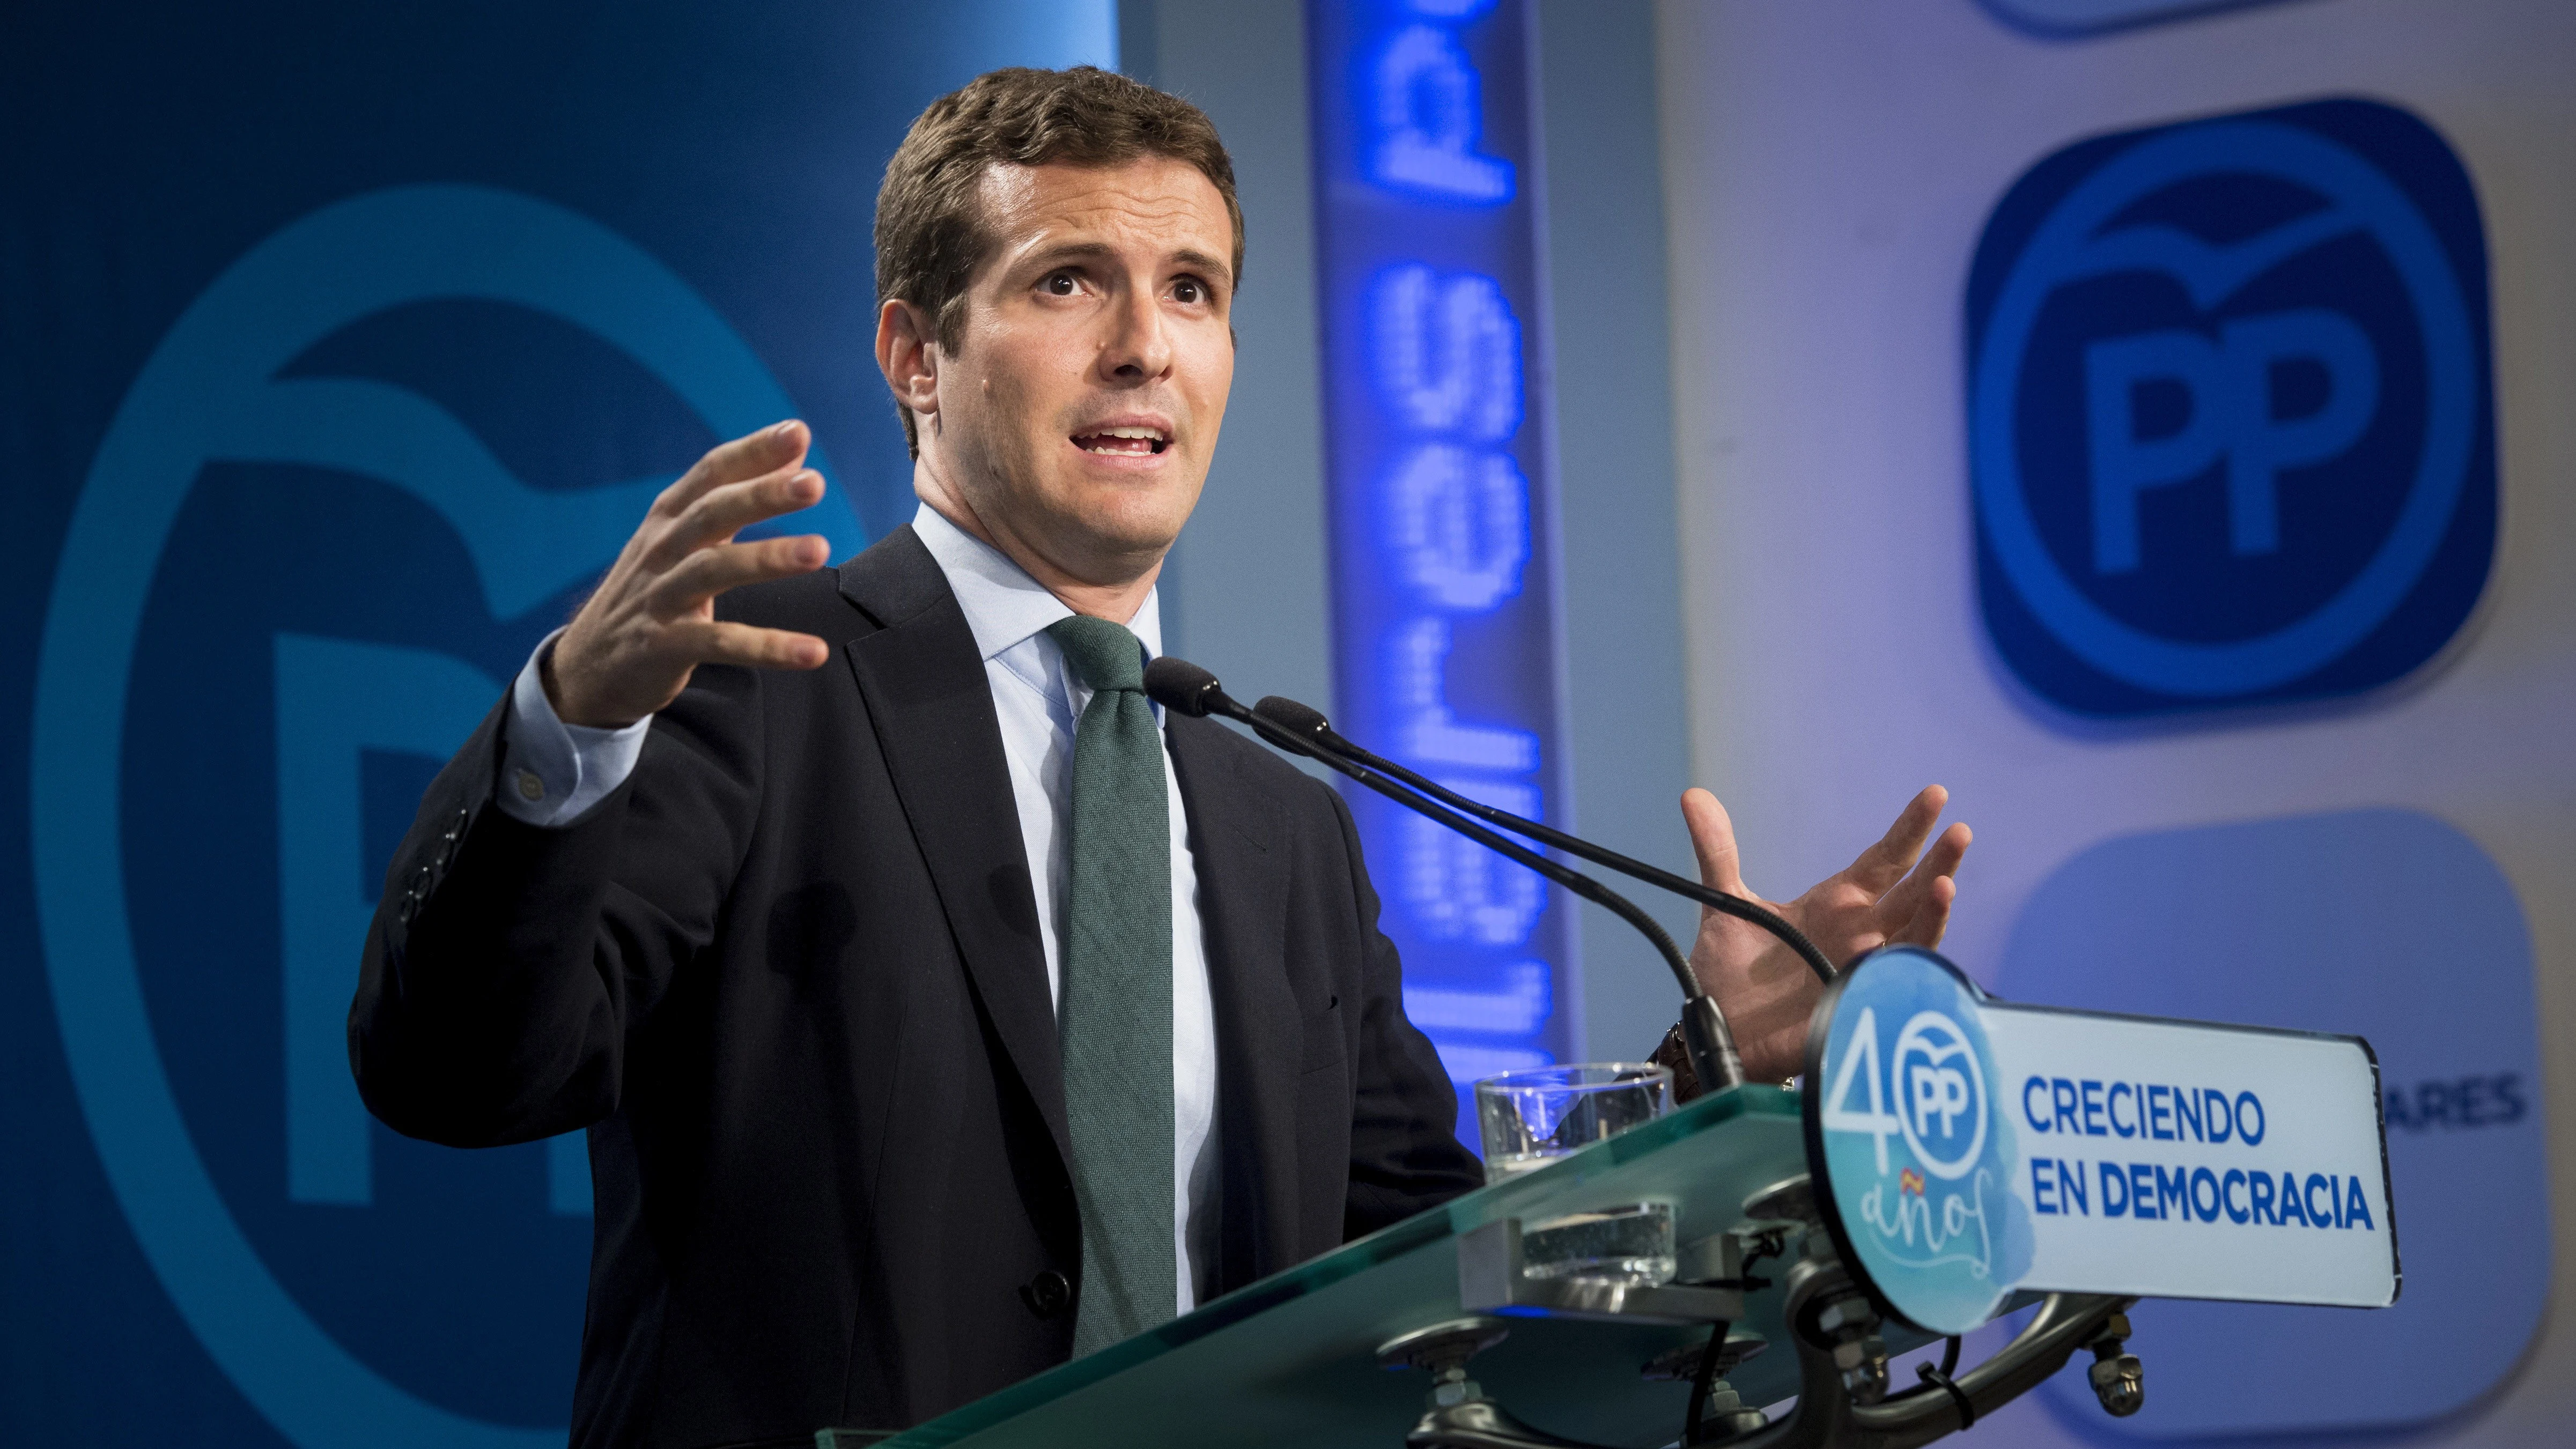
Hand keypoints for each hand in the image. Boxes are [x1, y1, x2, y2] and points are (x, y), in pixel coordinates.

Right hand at [546, 421, 833, 726]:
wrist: (589, 666)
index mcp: (668, 519)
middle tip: (814, 483)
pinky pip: (720, 644)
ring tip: (820, 551)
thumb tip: (795, 456)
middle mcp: (661, 550)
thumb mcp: (685, 542)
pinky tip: (812, 652)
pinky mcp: (662, 646)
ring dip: (767, 557)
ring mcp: (659, 597)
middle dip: (761, 494)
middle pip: (711, 513)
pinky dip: (767, 647)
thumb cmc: (653, 593)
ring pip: (712, 569)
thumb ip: (737, 499)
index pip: (711, 474)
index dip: (752, 452)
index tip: (797, 432)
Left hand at [1680, 785, 1970, 1083]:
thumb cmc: (1733, 973)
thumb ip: (1718, 851)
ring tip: (1945, 885)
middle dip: (1938, 864)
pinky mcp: (1853, 1003)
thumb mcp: (1726, 903)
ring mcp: (1861, 968)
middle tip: (1960, 832)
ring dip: (1932, 914)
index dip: (1910, 829)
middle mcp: (1859, 933)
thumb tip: (1694, 796)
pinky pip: (1888, 983)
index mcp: (1836, 904)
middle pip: (1911, 893)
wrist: (1720, 1029)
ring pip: (1913, 937)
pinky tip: (1909, 945)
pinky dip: (1902, 965)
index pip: (1884, 859)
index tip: (1936, 795)